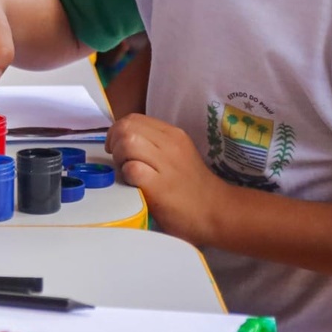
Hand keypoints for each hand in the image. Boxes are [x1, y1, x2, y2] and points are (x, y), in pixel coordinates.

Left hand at [105, 113, 228, 245]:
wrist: (217, 213)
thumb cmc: (190, 186)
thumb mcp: (175, 154)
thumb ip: (152, 144)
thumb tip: (120, 140)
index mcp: (172, 134)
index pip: (133, 118)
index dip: (117, 131)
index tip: (117, 147)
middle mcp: (170, 144)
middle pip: (126, 127)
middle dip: (114, 142)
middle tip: (119, 160)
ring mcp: (166, 164)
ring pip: (127, 142)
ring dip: (119, 158)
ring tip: (127, 172)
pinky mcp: (160, 186)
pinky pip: (132, 169)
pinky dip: (126, 175)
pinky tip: (135, 185)